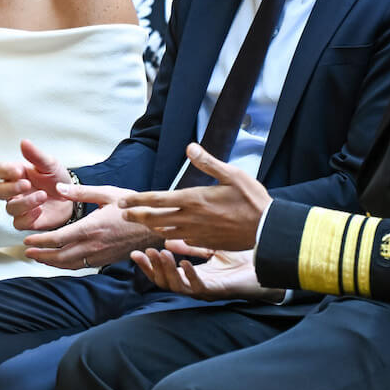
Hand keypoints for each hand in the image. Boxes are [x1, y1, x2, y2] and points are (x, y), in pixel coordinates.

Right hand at [0, 139, 74, 230]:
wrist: (72, 198)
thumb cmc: (58, 180)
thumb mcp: (50, 164)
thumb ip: (36, 155)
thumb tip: (24, 142)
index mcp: (16, 174)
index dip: (4, 171)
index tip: (18, 171)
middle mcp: (15, 191)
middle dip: (11, 188)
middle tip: (27, 184)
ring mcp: (20, 206)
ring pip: (10, 208)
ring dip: (25, 202)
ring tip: (42, 196)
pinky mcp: (27, 220)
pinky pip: (19, 223)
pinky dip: (28, 217)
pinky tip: (39, 210)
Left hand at [23, 183, 158, 268]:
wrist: (157, 228)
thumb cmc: (134, 209)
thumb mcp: (108, 194)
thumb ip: (81, 193)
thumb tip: (58, 188)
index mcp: (92, 228)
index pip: (59, 239)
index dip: (41, 242)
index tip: (28, 241)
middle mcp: (94, 245)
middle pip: (60, 256)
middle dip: (41, 255)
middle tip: (26, 252)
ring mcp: (100, 256)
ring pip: (70, 265)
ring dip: (51, 263)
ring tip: (38, 258)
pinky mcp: (106, 261)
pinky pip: (81, 266)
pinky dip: (66, 265)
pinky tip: (60, 261)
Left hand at [118, 143, 271, 250]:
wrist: (268, 230)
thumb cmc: (252, 200)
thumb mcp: (232, 175)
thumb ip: (208, 162)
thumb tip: (190, 147)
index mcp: (194, 199)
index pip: (157, 199)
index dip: (137, 200)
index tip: (122, 201)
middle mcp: (191, 218)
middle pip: (155, 218)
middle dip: (136, 215)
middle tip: (121, 212)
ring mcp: (197, 233)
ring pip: (165, 231)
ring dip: (150, 226)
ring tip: (139, 221)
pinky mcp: (205, 242)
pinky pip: (181, 239)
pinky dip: (169, 236)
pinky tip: (166, 234)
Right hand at [131, 241, 283, 301]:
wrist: (266, 263)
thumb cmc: (240, 257)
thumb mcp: (208, 246)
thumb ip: (189, 243)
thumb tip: (166, 237)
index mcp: (191, 275)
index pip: (162, 273)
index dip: (147, 265)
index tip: (135, 253)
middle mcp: (195, 285)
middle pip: (164, 283)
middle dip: (152, 268)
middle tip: (145, 253)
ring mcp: (206, 289)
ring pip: (178, 286)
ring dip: (167, 271)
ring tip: (161, 255)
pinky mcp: (219, 290)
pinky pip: (199, 287)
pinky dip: (191, 275)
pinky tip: (186, 263)